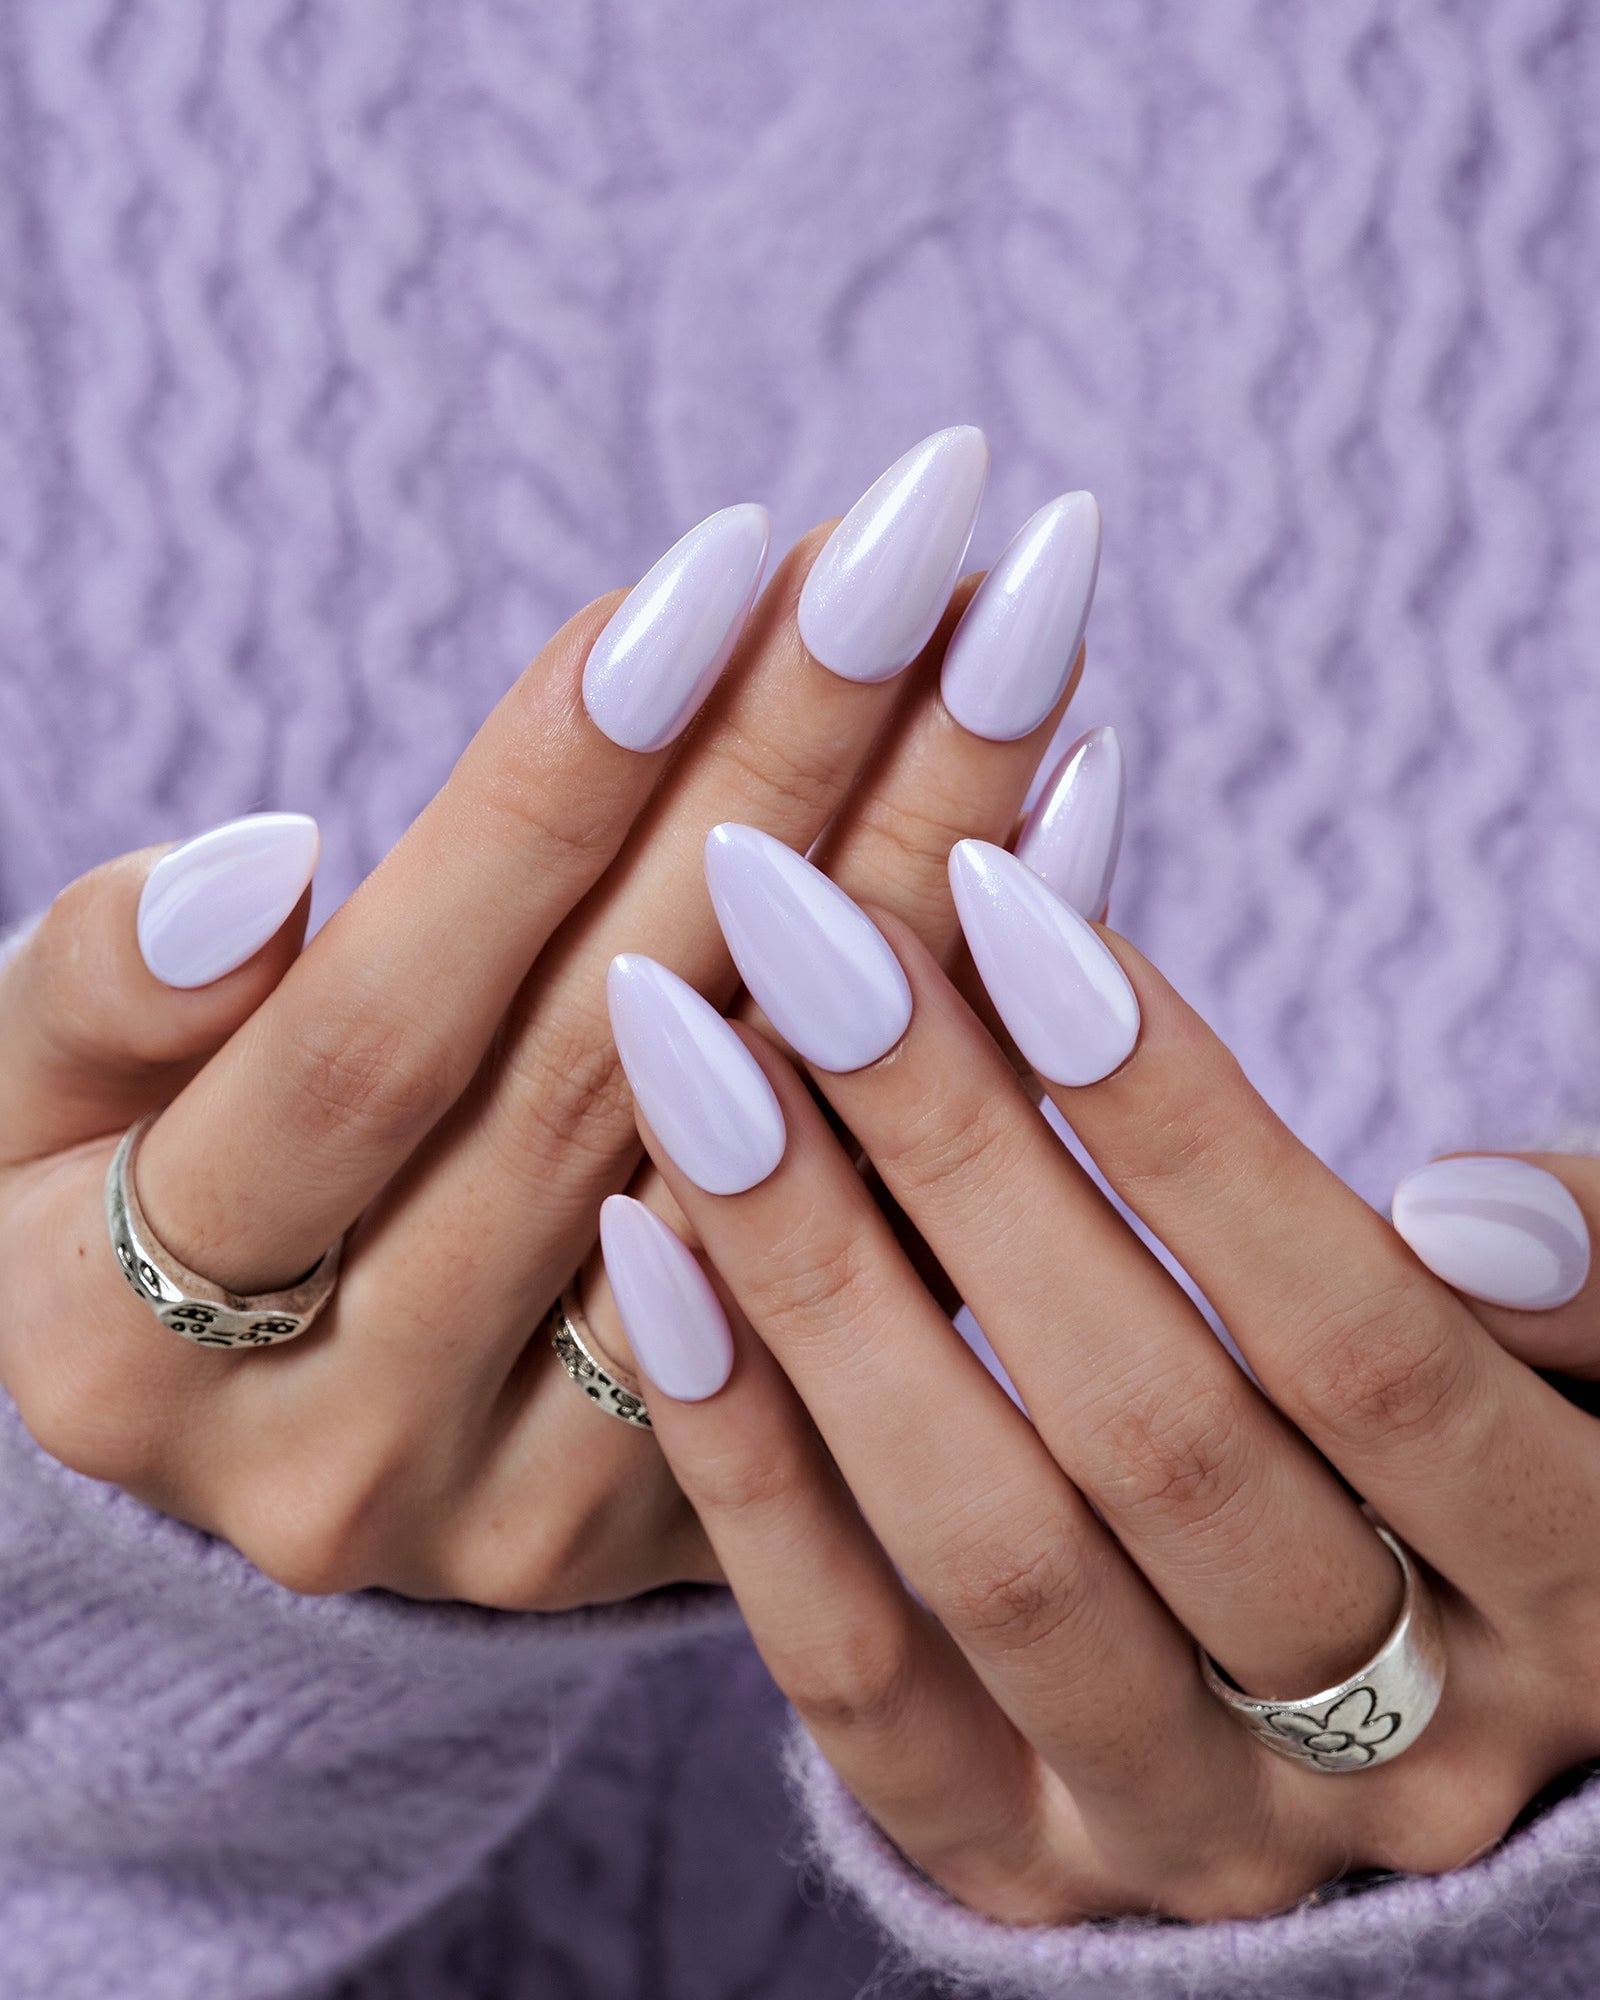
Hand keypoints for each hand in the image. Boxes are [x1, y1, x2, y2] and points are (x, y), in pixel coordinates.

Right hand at [0, 474, 1083, 1610]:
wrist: (240, 1422)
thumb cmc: (120, 1197)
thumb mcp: (27, 1098)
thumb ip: (100, 995)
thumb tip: (260, 869)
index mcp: (126, 1346)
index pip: (373, 1036)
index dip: (540, 797)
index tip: (723, 566)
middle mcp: (347, 1453)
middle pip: (610, 1071)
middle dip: (780, 776)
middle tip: (929, 536)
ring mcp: (538, 1513)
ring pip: (773, 1157)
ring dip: (916, 875)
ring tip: (1029, 639)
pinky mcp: (688, 1522)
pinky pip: (870, 1264)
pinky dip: (977, 1042)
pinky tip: (1065, 834)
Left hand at [599, 830, 1599, 1920]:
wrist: (1417, 1689)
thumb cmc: (1517, 1444)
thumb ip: (1591, 1274)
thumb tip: (1458, 1218)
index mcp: (1586, 1600)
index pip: (1363, 1348)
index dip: (1177, 1118)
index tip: (993, 896)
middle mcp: (1402, 1754)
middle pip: (1151, 1435)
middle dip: (953, 1150)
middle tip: (795, 927)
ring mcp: (1195, 1825)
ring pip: (988, 1552)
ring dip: (820, 1281)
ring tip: (697, 1058)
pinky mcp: (1021, 1859)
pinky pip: (856, 1679)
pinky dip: (743, 1462)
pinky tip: (653, 1250)